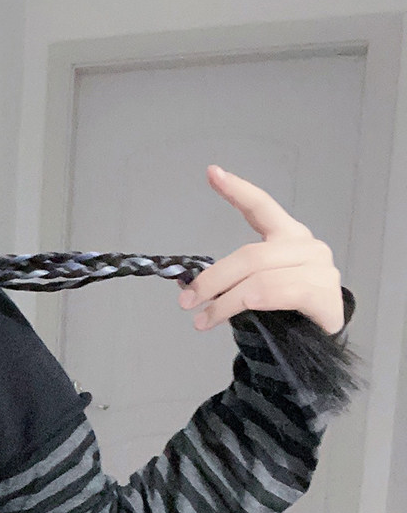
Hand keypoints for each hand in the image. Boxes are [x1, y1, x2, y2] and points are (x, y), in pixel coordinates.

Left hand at [177, 167, 345, 334]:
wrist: (316, 340)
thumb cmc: (284, 309)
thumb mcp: (251, 287)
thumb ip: (228, 279)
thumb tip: (186, 285)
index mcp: (287, 236)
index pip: (261, 206)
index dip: (237, 190)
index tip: (213, 172)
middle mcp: (306, 246)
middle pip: (250, 255)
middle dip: (212, 280)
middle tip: (186, 301)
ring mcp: (320, 268)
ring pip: (260, 279)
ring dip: (225, 302)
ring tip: (202, 320)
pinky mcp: (326, 294)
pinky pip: (283, 293)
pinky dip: (257, 301)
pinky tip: (246, 308)